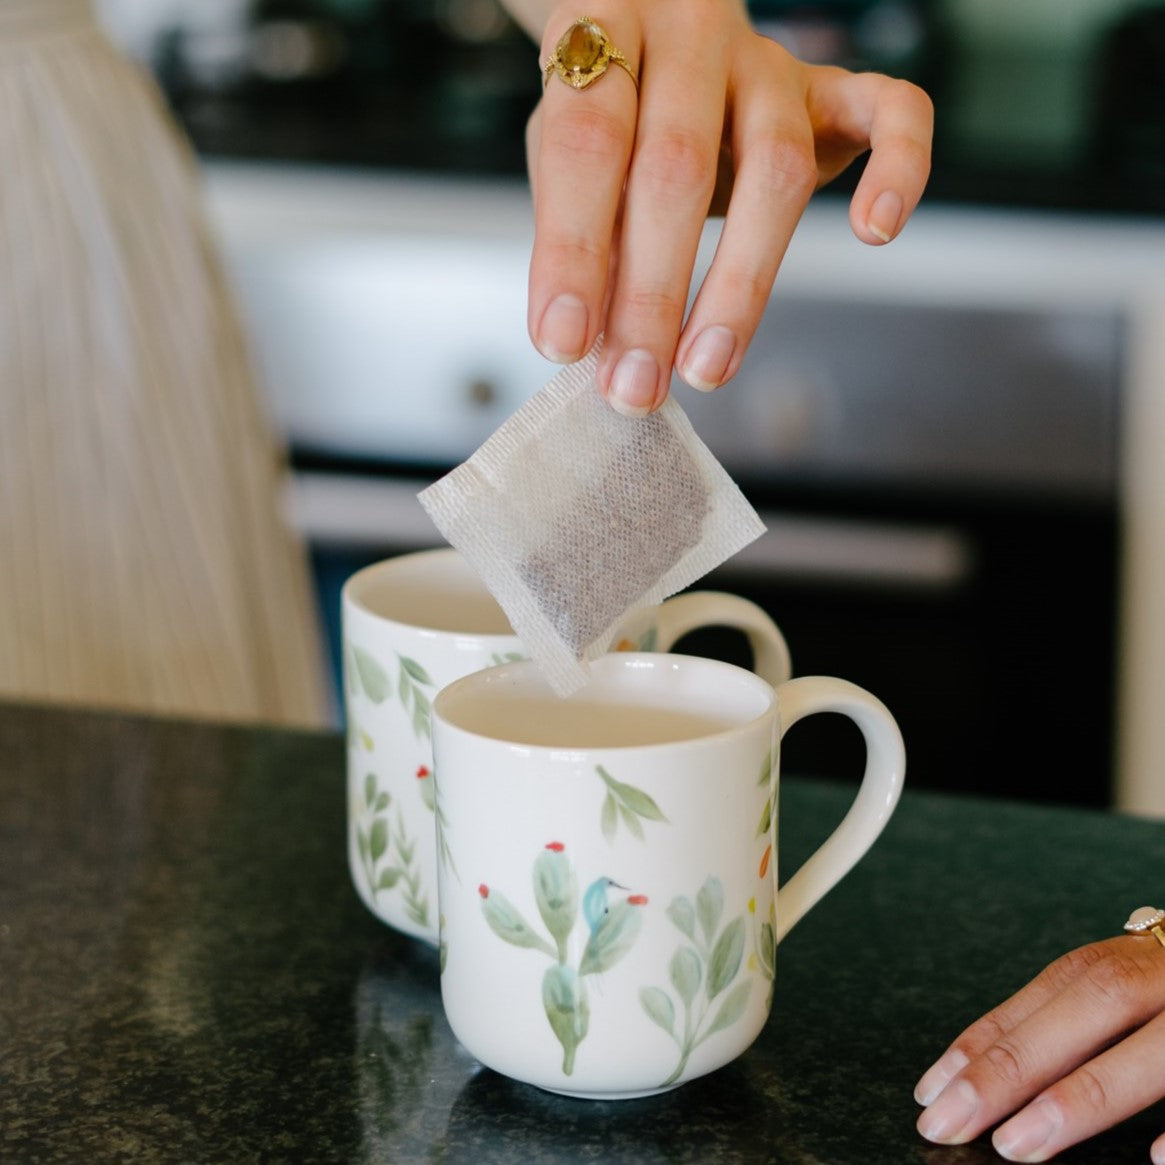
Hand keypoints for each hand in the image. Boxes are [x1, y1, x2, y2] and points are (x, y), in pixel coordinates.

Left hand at [517, 0, 931, 414]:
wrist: (658, 33)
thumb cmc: (611, 116)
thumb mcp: (566, 161)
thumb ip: (582, 235)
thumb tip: (592, 345)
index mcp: (603, 35)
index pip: (585, 141)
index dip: (572, 248)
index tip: (562, 344)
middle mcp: (690, 38)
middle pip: (677, 165)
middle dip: (651, 294)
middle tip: (634, 387)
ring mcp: (768, 61)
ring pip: (777, 165)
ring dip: (741, 284)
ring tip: (706, 369)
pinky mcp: (834, 87)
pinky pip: (892, 110)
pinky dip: (900, 170)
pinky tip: (877, 232)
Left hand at [914, 932, 1164, 1161]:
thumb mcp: (1136, 992)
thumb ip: (1078, 1021)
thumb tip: (984, 1077)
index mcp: (1137, 960)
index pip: (1050, 994)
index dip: (987, 1039)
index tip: (930, 1091)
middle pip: (1092, 1004)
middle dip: (1015, 1066)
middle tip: (950, 1122)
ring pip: (1160, 1046)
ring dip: (1087, 1096)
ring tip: (1021, 1144)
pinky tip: (1157, 1160)